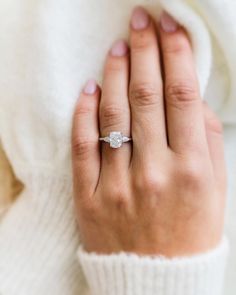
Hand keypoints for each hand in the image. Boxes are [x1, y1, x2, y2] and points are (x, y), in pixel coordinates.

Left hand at [71, 7, 225, 256]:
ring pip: (112, 115)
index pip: (181, 96)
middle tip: (139, 19)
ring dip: (113, 73)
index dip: (175, 55)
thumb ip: (205, 140)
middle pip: (146, 96)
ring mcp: (117, 185)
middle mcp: (154, 173)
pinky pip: (83, 145)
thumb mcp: (215, 189)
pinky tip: (89, 88)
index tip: (169, 28)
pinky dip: (84, 112)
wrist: (156, 279)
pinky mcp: (90, 197)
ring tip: (117, 46)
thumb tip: (190, 97)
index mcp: (191, 171)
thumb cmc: (191, 232)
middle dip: (143, 49)